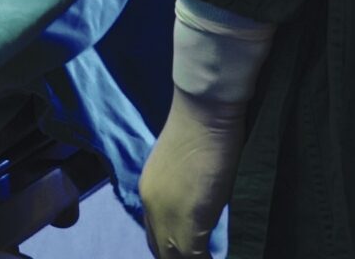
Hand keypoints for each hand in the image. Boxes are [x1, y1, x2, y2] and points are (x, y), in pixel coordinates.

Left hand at [141, 89, 244, 257]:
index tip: (189, 255)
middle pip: (159, 249)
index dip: (170, 250)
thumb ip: (187, 193)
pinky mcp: (187, 219)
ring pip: (172, 256)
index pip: (154, 234)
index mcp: (149, 191)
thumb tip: (202, 208)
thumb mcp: (188, 169)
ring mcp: (165, 213)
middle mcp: (150, 205)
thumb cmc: (204, 130)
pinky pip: (193, 256)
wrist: (205, 111)